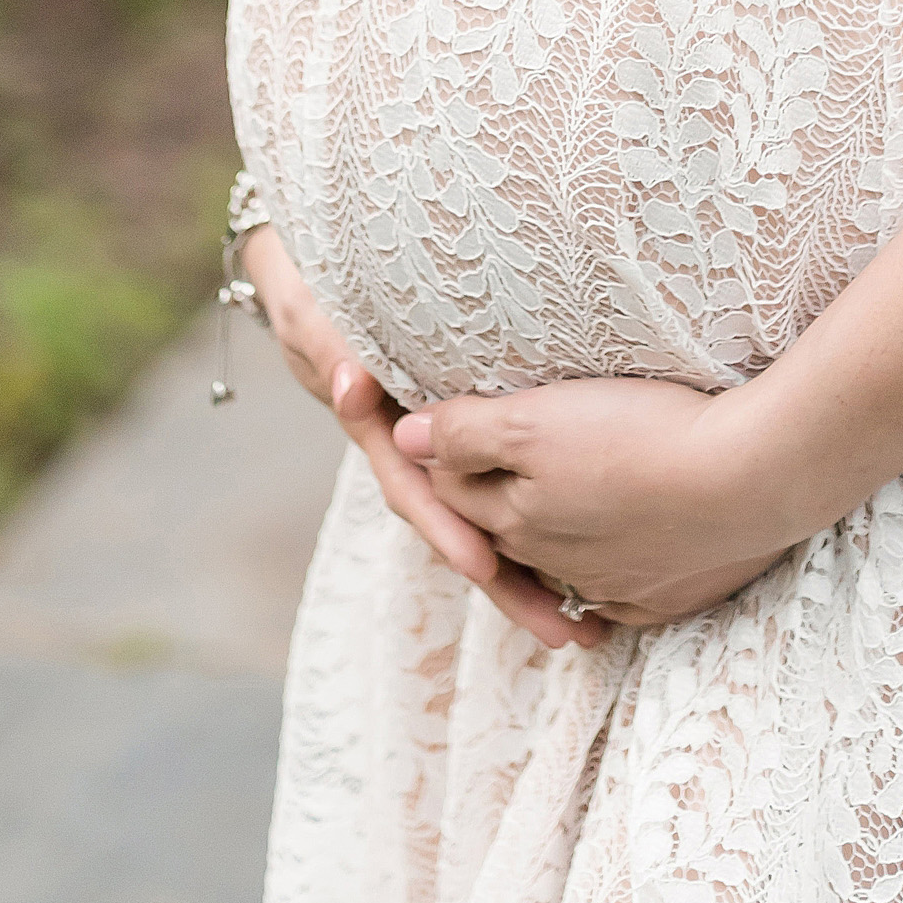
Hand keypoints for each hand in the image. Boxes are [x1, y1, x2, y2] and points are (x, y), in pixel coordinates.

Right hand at [239, 225, 573, 654]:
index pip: (415, 489)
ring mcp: (445, 451)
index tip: (483, 566)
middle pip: (460, 528)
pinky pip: (506, 491)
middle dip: (506, 582)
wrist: (319, 275)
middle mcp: (414, 451)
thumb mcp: (317, 315)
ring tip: (583, 624)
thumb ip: (332, 346)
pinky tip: (585, 570)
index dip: (448, 527)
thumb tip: (355, 384)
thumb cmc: (322, 289)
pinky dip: (537, 529)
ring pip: (488, 520)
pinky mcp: (478, 437)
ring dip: (528, 573)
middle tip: (559, 627)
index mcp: (380, 429)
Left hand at [395, 375, 790, 652]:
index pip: (456, 492)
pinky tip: (615, 561)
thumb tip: (403, 437)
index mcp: (517, 517)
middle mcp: (555, 563)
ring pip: (560, 566)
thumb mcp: (539, 419)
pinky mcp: (664, 595)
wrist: (750, 479)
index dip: (445, 457)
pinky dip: (607, 580)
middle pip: (505, 533)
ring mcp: (612, 586)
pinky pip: (618, 594)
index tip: (445, 427)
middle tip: (491, 472)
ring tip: (552, 517)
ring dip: (551, 545)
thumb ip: (467, 432)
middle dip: (491, 506)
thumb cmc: (641, 435)